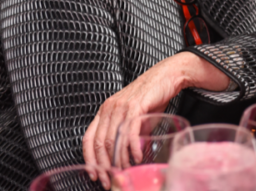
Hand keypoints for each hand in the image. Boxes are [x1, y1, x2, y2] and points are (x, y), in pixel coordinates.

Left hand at [82, 52, 228, 187]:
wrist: (167, 75)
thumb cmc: (152, 95)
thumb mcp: (134, 115)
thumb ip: (128, 133)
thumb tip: (128, 155)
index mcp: (105, 110)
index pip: (88, 138)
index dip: (89, 159)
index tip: (95, 174)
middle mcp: (109, 108)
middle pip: (99, 143)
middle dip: (104, 166)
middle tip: (111, 179)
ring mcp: (121, 107)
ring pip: (112, 140)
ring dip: (119, 160)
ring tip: (125, 171)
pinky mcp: (136, 106)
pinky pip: (129, 132)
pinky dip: (132, 148)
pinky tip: (136, 157)